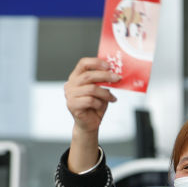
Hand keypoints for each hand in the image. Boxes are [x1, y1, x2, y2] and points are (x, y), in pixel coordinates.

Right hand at [65, 57, 119, 172]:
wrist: (90, 124)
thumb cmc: (95, 106)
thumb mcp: (101, 91)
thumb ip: (104, 82)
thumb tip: (115, 74)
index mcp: (76, 77)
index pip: (83, 63)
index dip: (96, 62)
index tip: (109, 65)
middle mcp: (70, 84)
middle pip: (88, 76)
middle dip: (105, 76)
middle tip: (117, 78)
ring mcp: (69, 95)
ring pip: (91, 89)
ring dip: (105, 93)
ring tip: (112, 98)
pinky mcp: (72, 105)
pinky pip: (90, 100)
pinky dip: (99, 103)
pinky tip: (102, 106)